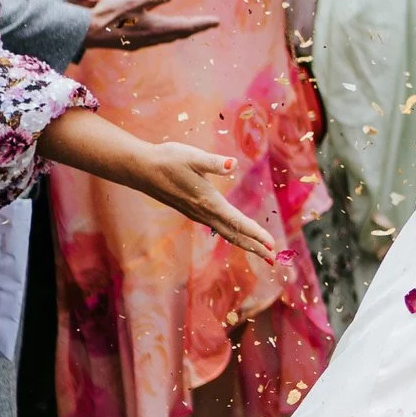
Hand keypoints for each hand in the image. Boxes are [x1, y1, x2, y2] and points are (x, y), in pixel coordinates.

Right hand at [78, 0, 217, 50]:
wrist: (82, 33)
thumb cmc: (103, 15)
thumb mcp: (128, 1)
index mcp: (153, 28)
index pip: (184, 26)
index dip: (201, 23)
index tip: (217, 22)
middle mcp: (150, 37)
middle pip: (178, 32)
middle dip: (194, 27)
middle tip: (208, 24)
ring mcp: (140, 41)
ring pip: (168, 35)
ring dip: (181, 29)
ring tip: (191, 26)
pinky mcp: (131, 40)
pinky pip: (157, 34)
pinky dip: (167, 29)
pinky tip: (164, 28)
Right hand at [130, 144, 277, 264]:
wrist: (141, 169)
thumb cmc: (168, 160)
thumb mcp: (193, 157)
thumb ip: (214, 162)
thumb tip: (232, 164)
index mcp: (209, 202)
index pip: (238, 222)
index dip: (256, 234)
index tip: (272, 245)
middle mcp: (204, 213)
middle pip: (234, 235)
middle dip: (255, 247)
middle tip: (273, 259)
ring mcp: (197, 214)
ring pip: (226, 234)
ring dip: (245, 243)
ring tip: (262, 251)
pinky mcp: (192, 211)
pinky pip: (218, 228)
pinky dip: (232, 235)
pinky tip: (236, 234)